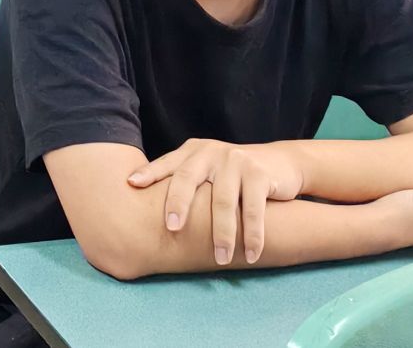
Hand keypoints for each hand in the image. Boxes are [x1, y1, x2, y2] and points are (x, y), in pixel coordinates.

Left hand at [127, 139, 304, 264]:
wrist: (280, 162)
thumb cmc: (233, 173)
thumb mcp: (208, 169)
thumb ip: (184, 180)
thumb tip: (145, 203)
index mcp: (193, 152)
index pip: (168, 164)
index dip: (149, 173)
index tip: (132, 184)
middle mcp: (210, 152)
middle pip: (188, 179)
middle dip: (178, 204)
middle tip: (172, 228)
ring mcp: (235, 161)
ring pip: (222, 201)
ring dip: (222, 234)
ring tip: (220, 259)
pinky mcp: (258, 174)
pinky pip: (253, 209)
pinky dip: (253, 235)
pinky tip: (250, 255)